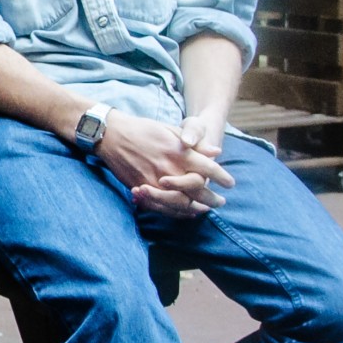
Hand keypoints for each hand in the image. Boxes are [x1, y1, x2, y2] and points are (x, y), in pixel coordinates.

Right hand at [93, 111, 233, 217]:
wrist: (112, 135)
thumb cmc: (143, 129)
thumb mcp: (171, 130)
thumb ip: (194, 143)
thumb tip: (216, 152)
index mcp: (179, 151)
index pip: (208, 169)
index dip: (222, 177)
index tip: (230, 183)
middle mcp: (170, 169)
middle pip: (198, 190)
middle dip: (212, 198)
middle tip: (221, 202)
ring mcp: (155, 181)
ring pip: (181, 203)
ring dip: (196, 208)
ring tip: (205, 209)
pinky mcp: (142, 189)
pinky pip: (162, 207)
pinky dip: (176, 212)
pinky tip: (185, 212)